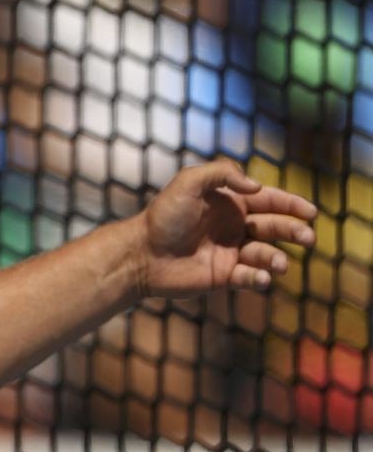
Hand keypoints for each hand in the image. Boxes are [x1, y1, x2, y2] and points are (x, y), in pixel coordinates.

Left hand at [139, 159, 318, 298]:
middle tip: (307, 238)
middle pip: (275, 228)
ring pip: (265, 255)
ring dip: (276, 259)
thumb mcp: (188, 182)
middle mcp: (234, 227)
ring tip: (277, 263)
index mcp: (232, 204)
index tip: (310, 212)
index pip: (271, 202)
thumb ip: (223, 173)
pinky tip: (261, 278)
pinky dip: (259, 278)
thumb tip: (257, 187)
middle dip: (294, 232)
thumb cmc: (163, 216)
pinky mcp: (222, 277)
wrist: (140, 254)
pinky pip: (249, 278)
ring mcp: (229, 253)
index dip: (293, 206)